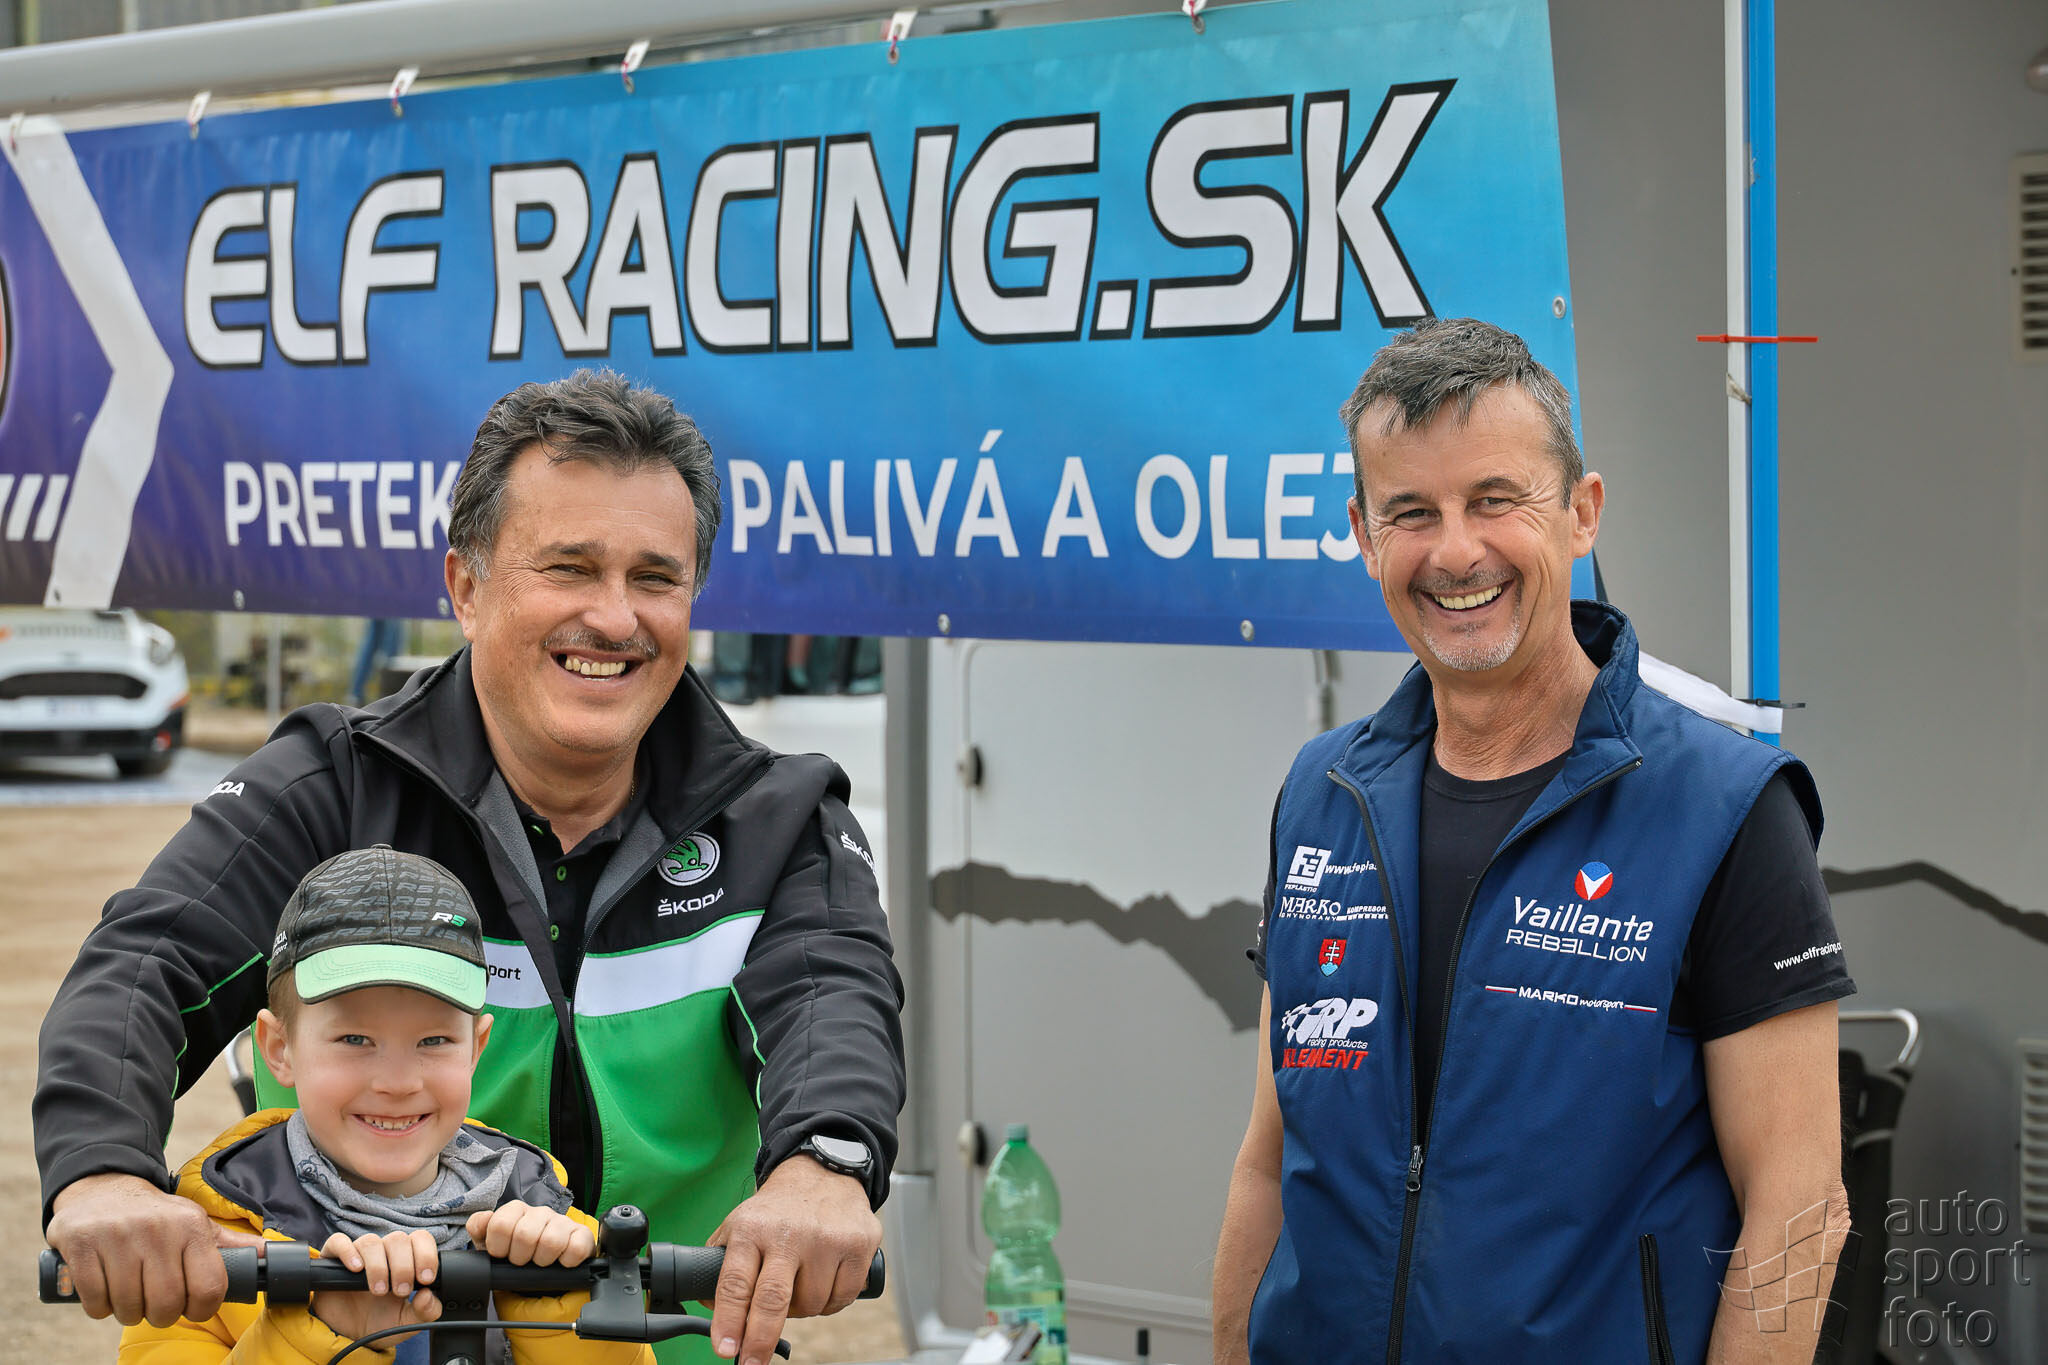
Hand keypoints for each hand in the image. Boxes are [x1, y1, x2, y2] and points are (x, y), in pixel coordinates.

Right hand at [46, 1172, 265, 1326]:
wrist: (103, 1187)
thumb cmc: (157, 1217)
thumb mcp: (197, 1223)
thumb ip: (233, 1244)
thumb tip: (271, 1256)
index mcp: (191, 1226)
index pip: (208, 1288)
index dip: (201, 1309)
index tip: (190, 1306)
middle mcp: (158, 1230)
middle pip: (166, 1305)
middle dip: (161, 1315)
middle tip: (155, 1303)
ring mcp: (117, 1238)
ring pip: (128, 1309)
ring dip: (128, 1312)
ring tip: (130, 1294)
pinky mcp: (81, 1246)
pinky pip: (95, 1302)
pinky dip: (99, 1307)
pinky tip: (105, 1289)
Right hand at [309, 1230, 442, 1345]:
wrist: (349, 1335)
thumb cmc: (381, 1321)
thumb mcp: (408, 1321)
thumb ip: (426, 1312)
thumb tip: (428, 1296)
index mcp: (406, 1259)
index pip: (420, 1239)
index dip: (426, 1255)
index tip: (425, 1279)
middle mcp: (383, 1251)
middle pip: (398, 1239)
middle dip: (403, 1266)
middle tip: (401, 1291)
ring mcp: (359, 1253)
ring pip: (371, 1241)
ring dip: (379, 1266)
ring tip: (379, 1290)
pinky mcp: (334, 1259)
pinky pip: (338, 1242)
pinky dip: (348, 1252)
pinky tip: (356, 1269)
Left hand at [465, 1200, 595, 1265]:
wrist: (542, 1269)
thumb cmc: (515, 1254)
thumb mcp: (489, 1244)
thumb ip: (479, 1228)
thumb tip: (482, 1220)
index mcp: (516, 1211)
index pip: (501, 1223)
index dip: (498, 1247)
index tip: (502, 1255)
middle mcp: (539, 1212)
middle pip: (525, 1234)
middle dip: (520, 1257)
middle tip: (522, 1261)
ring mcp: (562, 1222)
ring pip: (551, 1241)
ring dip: (543, 1260)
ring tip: (541, 1262)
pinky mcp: (582, 1234)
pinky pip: (576, 1247)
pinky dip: (567, 1261)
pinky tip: (561, 1262)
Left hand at [707, 1156, 880, 1364]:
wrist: (823, 1173)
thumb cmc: (777, 1210)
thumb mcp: (739, 1225)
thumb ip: (720, 1265)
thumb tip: (712, 1310)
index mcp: (752, 1229)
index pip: (735, 1282)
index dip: (729, 1321)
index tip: (725, 1348)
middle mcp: (789, 1232)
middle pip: (773, 1299)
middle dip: (760, 1340)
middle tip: (752, 1362)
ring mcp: (827, 1239)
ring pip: (811, 1305)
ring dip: (802, 1310)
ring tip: (799, 1284)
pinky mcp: (858, 1244)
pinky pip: (842, 1299)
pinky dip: (831, 1302)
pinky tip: (825, 1280)